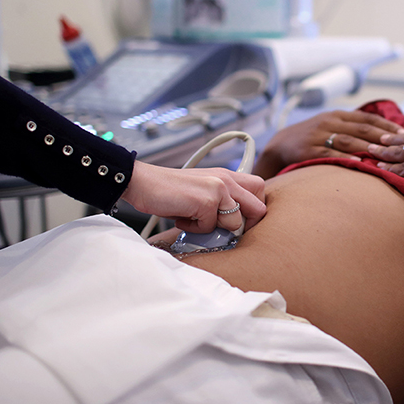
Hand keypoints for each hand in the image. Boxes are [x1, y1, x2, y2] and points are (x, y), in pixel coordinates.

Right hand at [121, 161, 265, 232]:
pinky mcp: (206, 201)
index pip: (260, 190)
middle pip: (258, 207)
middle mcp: (226, 178)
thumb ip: (222, 200)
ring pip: (235, 222)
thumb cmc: (171, 190)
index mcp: (228, 175)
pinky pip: (211, 227)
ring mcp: (218, 188)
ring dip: (215, 228)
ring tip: (195, 219)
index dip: (254, 210)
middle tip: (223, 228)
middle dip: (244, 224)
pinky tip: (183, 218)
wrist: (142, 182)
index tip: (239, 221)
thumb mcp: (203, 189)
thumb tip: (237, 225)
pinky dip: (196, 229)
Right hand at [254, 110, 403, 177]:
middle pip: (361, 128)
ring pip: (348, 140)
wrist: (279, 145)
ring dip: (368, 147)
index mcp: (337, 115)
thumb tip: (384, 135)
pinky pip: (329, 154)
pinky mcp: (309, 150)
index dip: (387, 125)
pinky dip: (345, 157)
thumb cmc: (311, 138)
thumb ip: (352, 128)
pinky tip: (359, 163)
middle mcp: (329, 122)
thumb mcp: (331, 126)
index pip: (367, 118)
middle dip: (383, 136)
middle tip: (401, 144)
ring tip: (385, 153)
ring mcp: (318, 136)